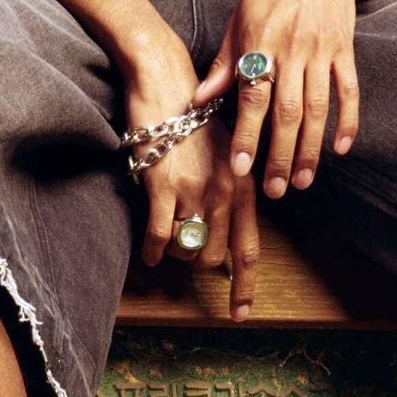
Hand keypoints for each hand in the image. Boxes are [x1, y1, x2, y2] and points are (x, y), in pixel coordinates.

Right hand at [123, 35, 257, 316]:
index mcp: (244, 187)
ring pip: (186, 249)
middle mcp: (225, 193)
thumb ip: (229, 196)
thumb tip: (224, 241)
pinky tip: (147, 253)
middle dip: (196, 259)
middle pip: (213, 257)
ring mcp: (195, 191)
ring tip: (164, 235)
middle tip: (183, 247)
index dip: (245, 287)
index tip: (241, 314)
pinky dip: (151, 250)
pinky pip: (159, 237)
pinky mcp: (164, 187)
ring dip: (174, 251)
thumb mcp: (225, 156)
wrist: (165, 82)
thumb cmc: (192, 118)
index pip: (249, 250)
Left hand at [191, 0, 362, 199]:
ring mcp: (322, 50)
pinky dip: (347, 122)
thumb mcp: (240, 20)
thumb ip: (223, 65)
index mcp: (260, 42)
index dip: (247, 135)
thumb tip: (198, 101)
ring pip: (317, 109)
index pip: (252, 97)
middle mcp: (292, 49)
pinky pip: (348, 91)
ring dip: (310, 149)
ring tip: (302, 181)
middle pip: (287, 113)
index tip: (240, 169)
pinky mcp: (345, 49)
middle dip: (280, 155)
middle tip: (276, 191)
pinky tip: (339, 150)